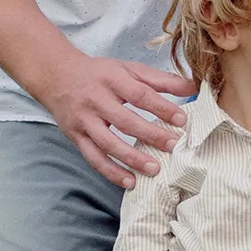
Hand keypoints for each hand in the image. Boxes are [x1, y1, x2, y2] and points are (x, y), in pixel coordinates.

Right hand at [32, 51, 195, 186]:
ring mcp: (84, 121)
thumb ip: (161, 79)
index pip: (140, 95)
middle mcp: (96, 100)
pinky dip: (111, 172)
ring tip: (155, 169)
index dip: (162, 108)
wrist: (57, 76)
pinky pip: (94, 158)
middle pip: (125, 121)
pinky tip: (130, 181)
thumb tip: (193, 87)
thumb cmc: (100, 74)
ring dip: (132, 159)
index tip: (182, 121)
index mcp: (112, 80)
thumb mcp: (129, 69)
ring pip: (108, 144)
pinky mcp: (76, 137)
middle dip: (151, 135)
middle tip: (174, 146)